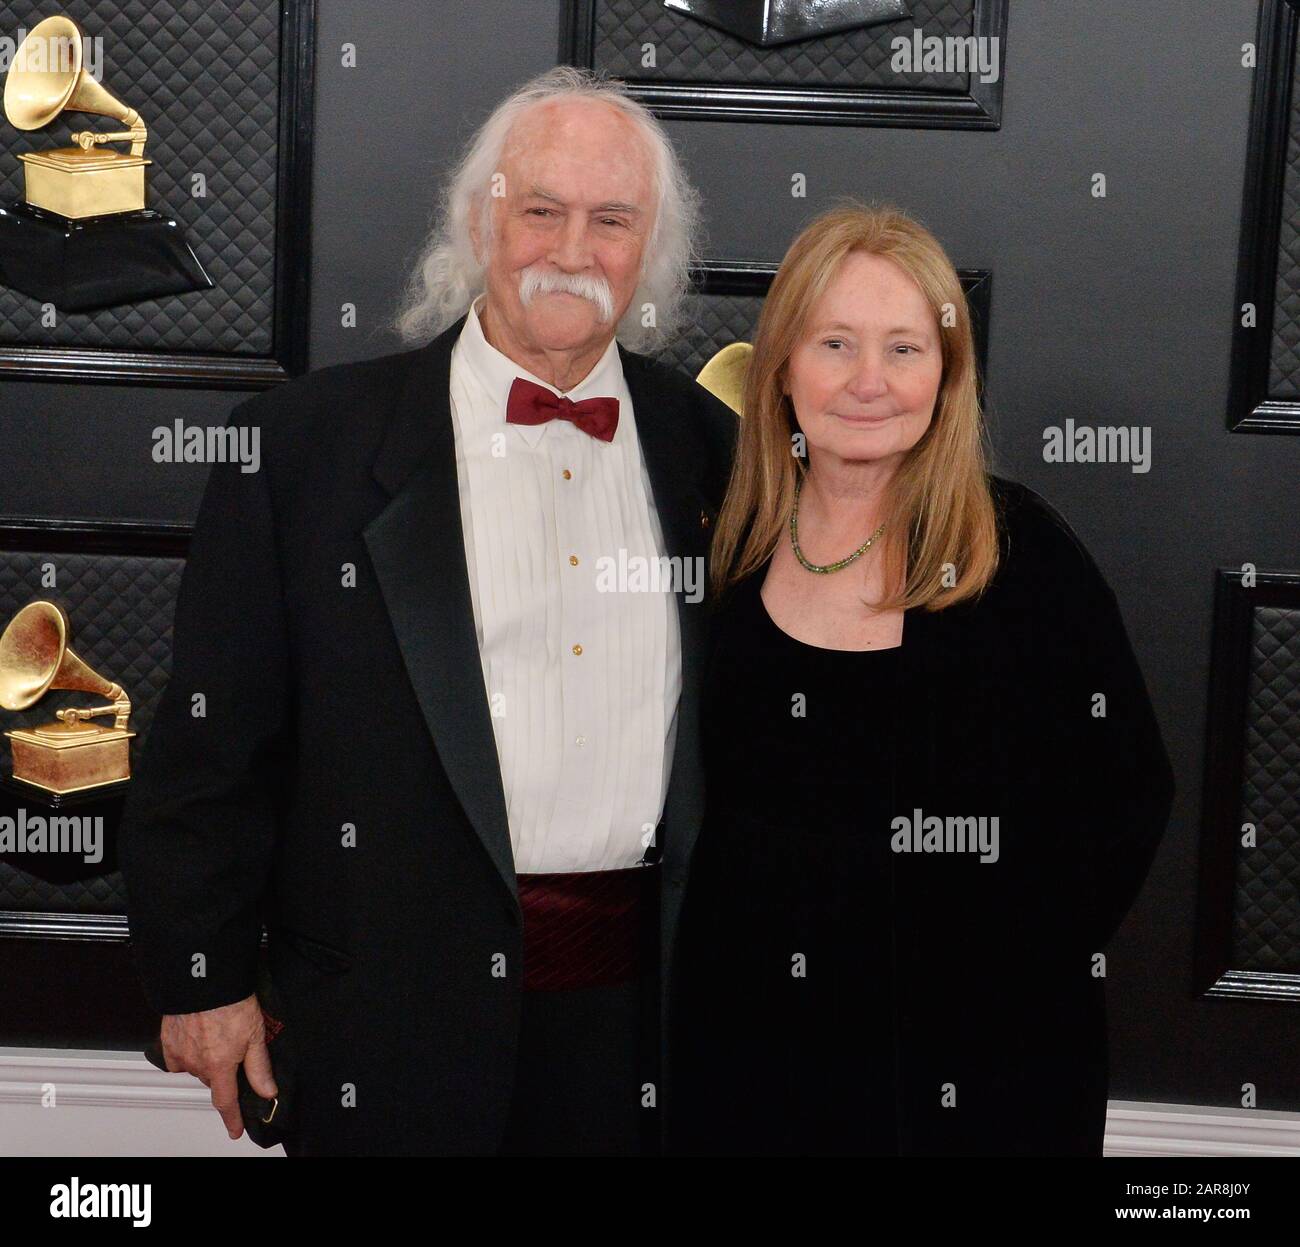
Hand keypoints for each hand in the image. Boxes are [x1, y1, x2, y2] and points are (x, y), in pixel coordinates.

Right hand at [159, 995, 276, 1139]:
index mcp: (219, 1066)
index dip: (232, 1119)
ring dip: (207, 1060)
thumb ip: (259, 1068)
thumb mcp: (256, 1035)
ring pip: (196, 1067)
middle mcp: (197, 1064)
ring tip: (217, 1036)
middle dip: (224, 1073)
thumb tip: (268, 1091)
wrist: (203, 980)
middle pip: (212, 1080)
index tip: (235, 1130)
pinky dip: (189, 1051)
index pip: (226, 1101)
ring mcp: (180, 1053)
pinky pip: (179, 1056)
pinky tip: (199, 1036)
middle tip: (233, 1051)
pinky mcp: (167, 1041)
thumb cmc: (231, 1002)